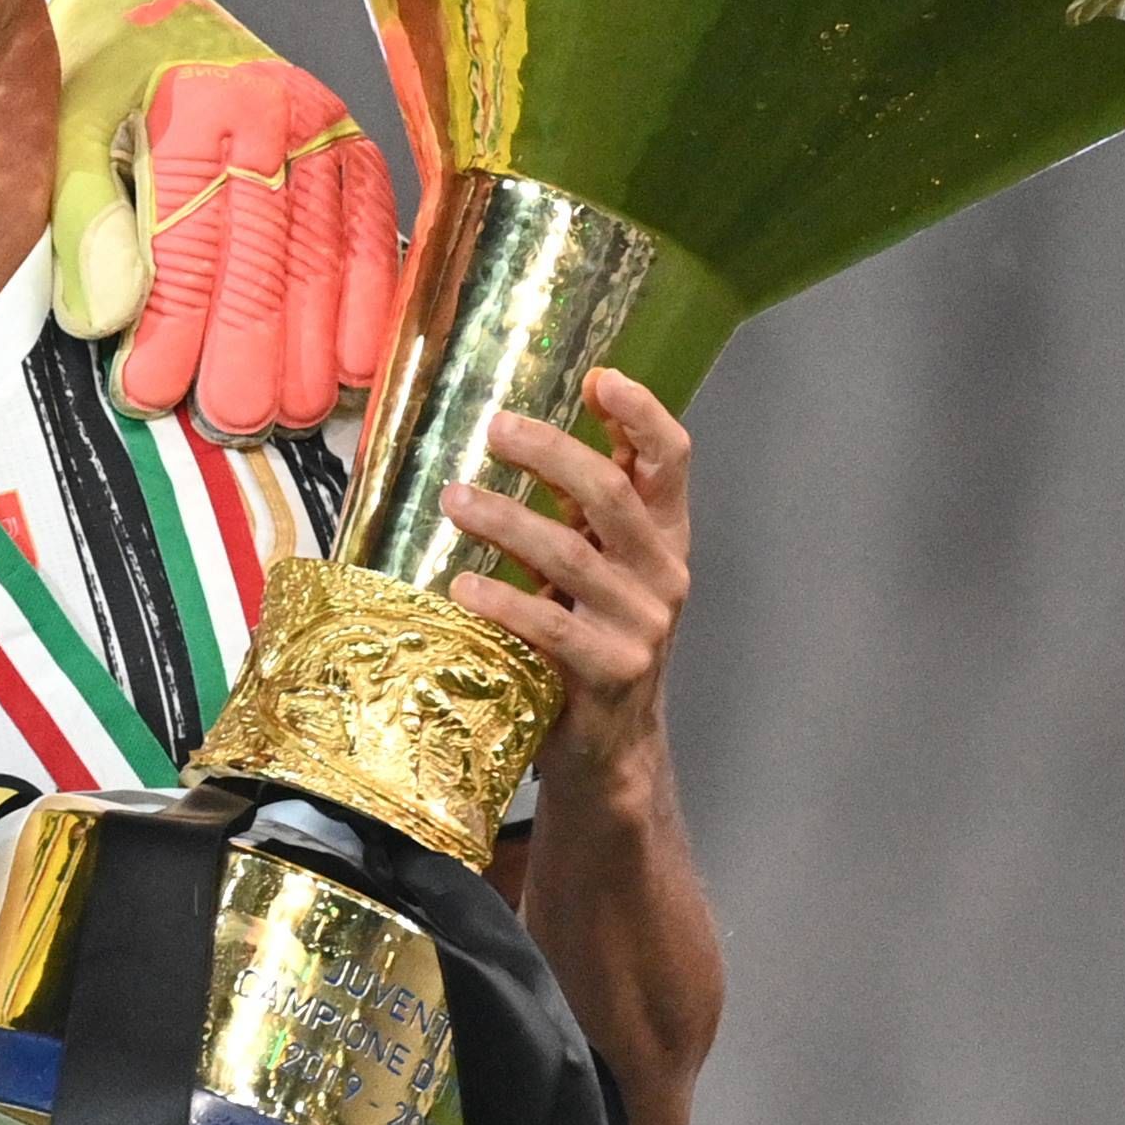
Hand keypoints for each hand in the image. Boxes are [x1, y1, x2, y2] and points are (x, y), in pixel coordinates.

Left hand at [45, 0, 401, 443]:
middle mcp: (276, 112)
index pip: (189, 240)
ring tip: (285, 417)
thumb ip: (82, 214)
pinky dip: (364, 309)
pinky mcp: (356, 152)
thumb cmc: (102, 82)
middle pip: (267, 259)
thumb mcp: (66, 129)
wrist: (154, 17)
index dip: (172, 327)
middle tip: (231, 426)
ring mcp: (326, 133)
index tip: (148, 395)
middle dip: (249, 354)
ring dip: (310, 350)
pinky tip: (353, 369)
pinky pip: (370, 242)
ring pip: (323, 261)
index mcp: (196, 103)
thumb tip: (104, 318)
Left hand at [440, 368, 692, 780]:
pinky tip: (463, 585)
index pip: (671, 460)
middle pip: (612, 494)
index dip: (642, 414)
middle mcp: (662, 574)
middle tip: (493, 428)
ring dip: (505, 520)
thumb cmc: (589, 637)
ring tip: (453, 499)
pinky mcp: (609, 673)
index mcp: (665, 537)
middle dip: (551, 452)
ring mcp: (640, 626)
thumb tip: (522, 428)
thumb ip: (580, 510)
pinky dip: (503, 602)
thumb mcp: (597, 566)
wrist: (610, 746)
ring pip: (571, 555)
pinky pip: (549, 627)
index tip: (600, 378)